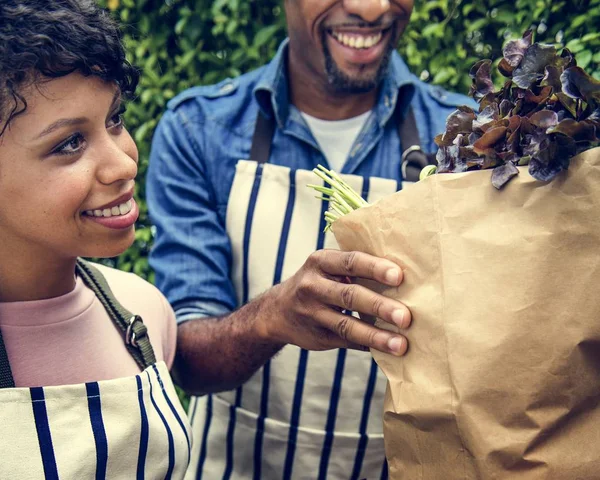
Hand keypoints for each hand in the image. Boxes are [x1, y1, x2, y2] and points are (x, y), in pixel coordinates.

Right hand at [260, 249, 410, 355]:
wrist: (277, 311)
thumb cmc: (318, 282)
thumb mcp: (326, 267)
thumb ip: (354, 268)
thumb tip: (404, 277)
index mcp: (320, 261)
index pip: (350, 262)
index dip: (375, 268)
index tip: (399, 276)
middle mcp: (312, 286)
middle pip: (350, 295)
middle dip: (380, 306)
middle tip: (406, 317)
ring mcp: (312, 313)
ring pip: (347, 325)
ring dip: (376, 336)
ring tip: (401, 344)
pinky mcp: (317, 336)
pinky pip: (346, 342)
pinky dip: (368, 345)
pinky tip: (387, 350)